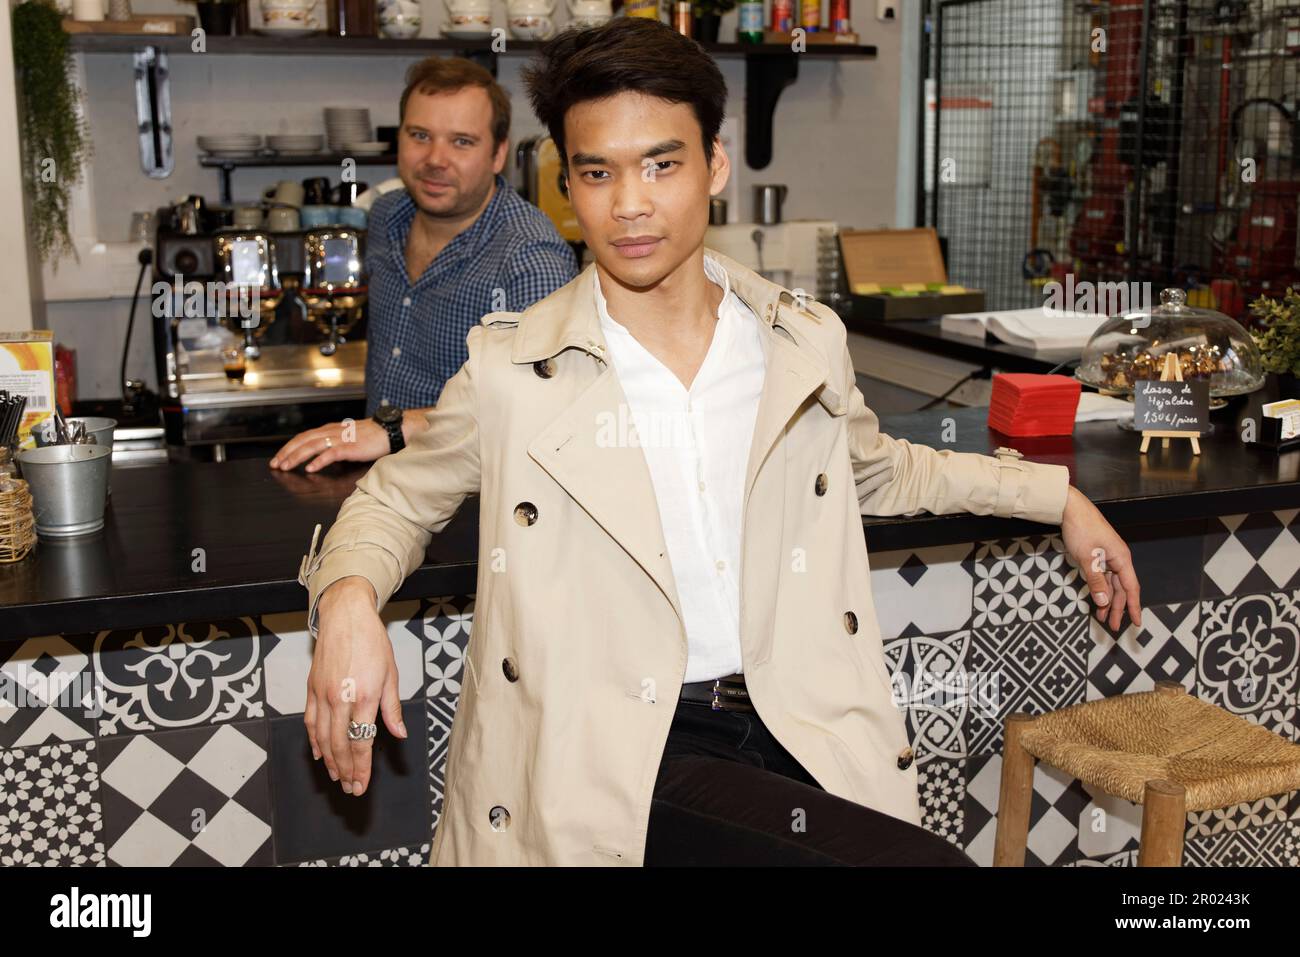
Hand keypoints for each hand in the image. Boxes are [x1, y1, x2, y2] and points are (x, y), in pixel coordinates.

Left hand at [269, 418, 388, 471]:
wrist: (391, 430)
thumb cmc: (373, 436)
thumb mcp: (349, 439)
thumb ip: (335, 446)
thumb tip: (324, 458)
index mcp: (331, 430)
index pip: (304, 436)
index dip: (289, 447)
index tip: (279, 457)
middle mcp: (332, 432)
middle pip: (303, 440)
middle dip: (287, 452)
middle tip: (275, 464)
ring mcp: (341, 439)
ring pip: (312, 446)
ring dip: (297, 456)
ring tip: (286, 466)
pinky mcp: (350, 447)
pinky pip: (331, 453)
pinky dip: (319, 461)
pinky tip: (311, 468)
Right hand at [305, 577, 407, 795]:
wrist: (345, 617)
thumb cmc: (372, 643)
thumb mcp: (390, 674)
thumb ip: (391, 708)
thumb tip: (399, 734)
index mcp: (363, 696)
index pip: (360, 742)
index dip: (361, 768)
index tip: (361, 785)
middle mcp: (339, 698)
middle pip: (339, 745)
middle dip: (345, 771)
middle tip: (350, 788)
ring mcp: (322, 694)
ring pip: (322, 738)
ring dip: (329, 761)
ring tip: (337, 777)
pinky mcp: (311, 688)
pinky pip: (311, 721)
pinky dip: (314, 741)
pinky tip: (319, 754)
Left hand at [1059, 486, 1141, 631]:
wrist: (1071, 509)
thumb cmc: (1082, 529)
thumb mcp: (1087, 558)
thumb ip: (1096, 580)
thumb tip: (1103, 601)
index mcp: (1121, 559)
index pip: (1131, 588)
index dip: (1133, 607)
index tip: (1136, 623)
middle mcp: (1118, 559)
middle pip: (1121, 589)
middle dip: (1117, 608)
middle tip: (1112, 626)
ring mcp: (1108, 557)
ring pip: (1111, 584)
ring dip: (1107, 601)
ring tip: (1101, 617)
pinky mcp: (1098, 555)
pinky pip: (1103, 577)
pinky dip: (1100, 589)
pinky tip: (1096, 599)